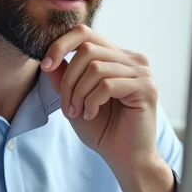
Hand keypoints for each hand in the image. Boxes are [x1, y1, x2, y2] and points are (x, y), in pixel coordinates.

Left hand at [40, 25, 157, 174]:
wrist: (125, 158)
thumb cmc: (103, 129)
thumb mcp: (75, 100)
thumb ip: (64, 79)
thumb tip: (50, 60)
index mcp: (116, 57)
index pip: (85, 33)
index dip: (60, 45)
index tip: (46, 66)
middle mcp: (132, 59)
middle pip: (87, 49)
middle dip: (69, 80)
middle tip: (69, 107)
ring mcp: (142, 72)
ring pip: (95, 67)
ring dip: (79, 93)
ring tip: (80, 112)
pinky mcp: (146, 88)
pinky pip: (107, 85)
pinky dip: (92, 101)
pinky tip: (91, 114)